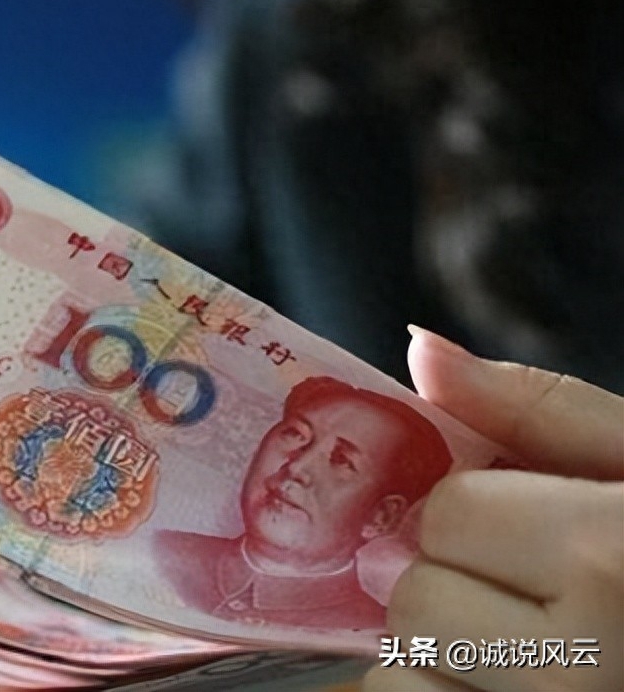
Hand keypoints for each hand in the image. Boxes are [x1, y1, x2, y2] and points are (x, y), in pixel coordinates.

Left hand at [364, 327, 622, 691]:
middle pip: (415, 598)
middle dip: (455, 584)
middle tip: (535, 597)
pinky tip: (512, 688)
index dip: (480, 512)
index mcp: (614, 557)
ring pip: (402, 675)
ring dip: (442, 657)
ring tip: (526, 652)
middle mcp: (584, 657)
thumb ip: (539, 407)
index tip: (538, 529)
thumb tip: (421, 347)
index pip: (449, 514)